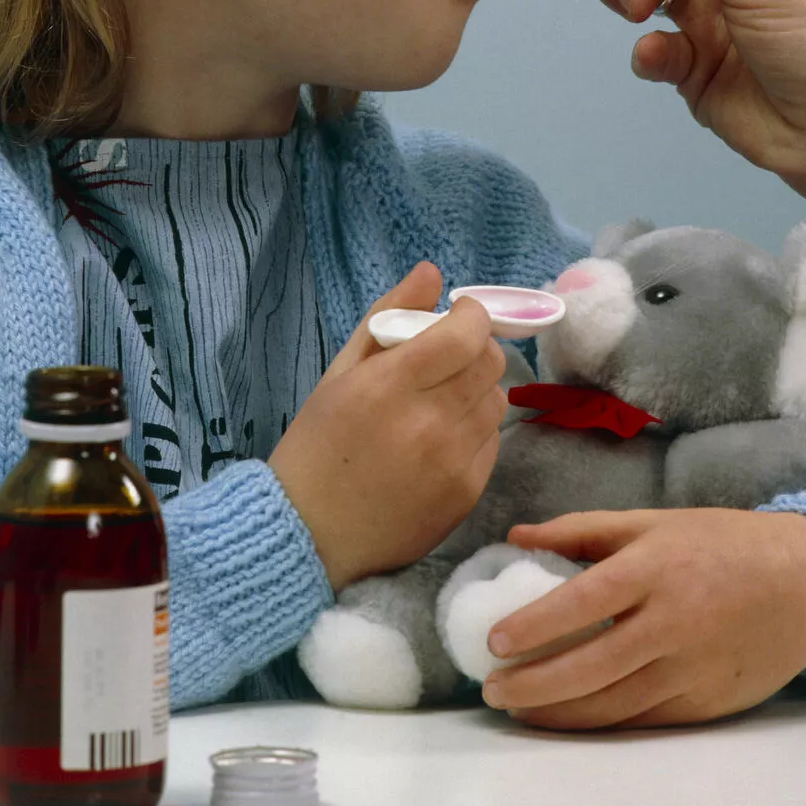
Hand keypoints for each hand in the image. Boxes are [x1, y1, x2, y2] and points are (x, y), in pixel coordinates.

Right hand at [267, 262, 507, 590]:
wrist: (309, 535)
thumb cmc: (318, 445)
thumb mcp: (340, 371)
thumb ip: (387, 314)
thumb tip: (432, 271)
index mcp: (390, 385)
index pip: (467, 332)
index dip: (470, 316)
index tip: (456, 317)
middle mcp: (428, 422)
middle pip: (490, 362)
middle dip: (474, 348)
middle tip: (445, 359)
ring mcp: (452, 461)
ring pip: (496, 399)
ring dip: (475, 389)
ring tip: (438, 402)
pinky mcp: (467, 493)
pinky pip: (492, 441)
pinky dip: (474, 430)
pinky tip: (438, 440)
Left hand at [479, 508, 805, 729]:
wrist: (805, 585)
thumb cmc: (722, 543)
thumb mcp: (656, 522)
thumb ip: (584, 531)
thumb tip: (516, 535)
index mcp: (657, 567)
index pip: (584, 600)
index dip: (534, 624)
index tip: (493, 641)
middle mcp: (672, 622)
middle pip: (591, 666)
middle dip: (533, 684)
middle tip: (492, 688)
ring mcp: (690, 669)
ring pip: (611, 704)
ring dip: (557, 712)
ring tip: (516, 708)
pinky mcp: (704, 704)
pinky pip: (640, 720)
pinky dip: (598, 722)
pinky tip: (567, 718)